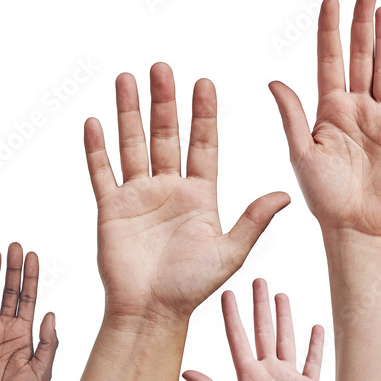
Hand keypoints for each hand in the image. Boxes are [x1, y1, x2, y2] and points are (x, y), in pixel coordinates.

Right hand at [0, 244, 56, 380]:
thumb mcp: (43, 369)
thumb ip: (49, 342)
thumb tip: (52, 314)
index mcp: (26, 331)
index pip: (29, 297)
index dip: (31, 276)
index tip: (32, 255)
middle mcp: (6, 327)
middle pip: (10, 291)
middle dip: (12, 269)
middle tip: (14, 246)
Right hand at [84, 63, 289, 322]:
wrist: (151, 313)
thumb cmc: (192, 287)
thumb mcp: (230, 251)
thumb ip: (254, 221)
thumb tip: (285, 195)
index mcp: (200, 194)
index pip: (203, 144)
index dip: (203, 114)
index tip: (204, 83)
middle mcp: (169, 188)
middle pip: (166, 134)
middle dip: (164, 101)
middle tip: (163, 66)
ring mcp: (138, 196)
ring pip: (133, 144)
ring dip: (129, 112)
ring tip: (127, 78)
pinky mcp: (111, 209)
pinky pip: (102, 172)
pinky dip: (97, 148)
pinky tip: (95, 121)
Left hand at [183, 279, 323, 380]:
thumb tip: (185, 372)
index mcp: (247, 375)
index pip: (238, 337)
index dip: (233, 315)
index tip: (228, 293)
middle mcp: (267, 371)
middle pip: (263, 331)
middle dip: (260, 305)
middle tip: (258, 280)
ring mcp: (288, 378)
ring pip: (286, 339)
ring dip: (285, 317)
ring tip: (281, 294)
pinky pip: (312, 362)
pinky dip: (315, 344)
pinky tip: (316, 326)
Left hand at [269, 0, 380, 239]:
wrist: (354, 226)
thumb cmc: (323, 196)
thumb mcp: (300, 153)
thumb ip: (291, 116)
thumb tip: (273, 81)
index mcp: (329, 110)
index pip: (330, 60)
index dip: (330, 31)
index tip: (331, 0)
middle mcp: (357, 108)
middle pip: (360, 56)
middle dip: (362, 24)